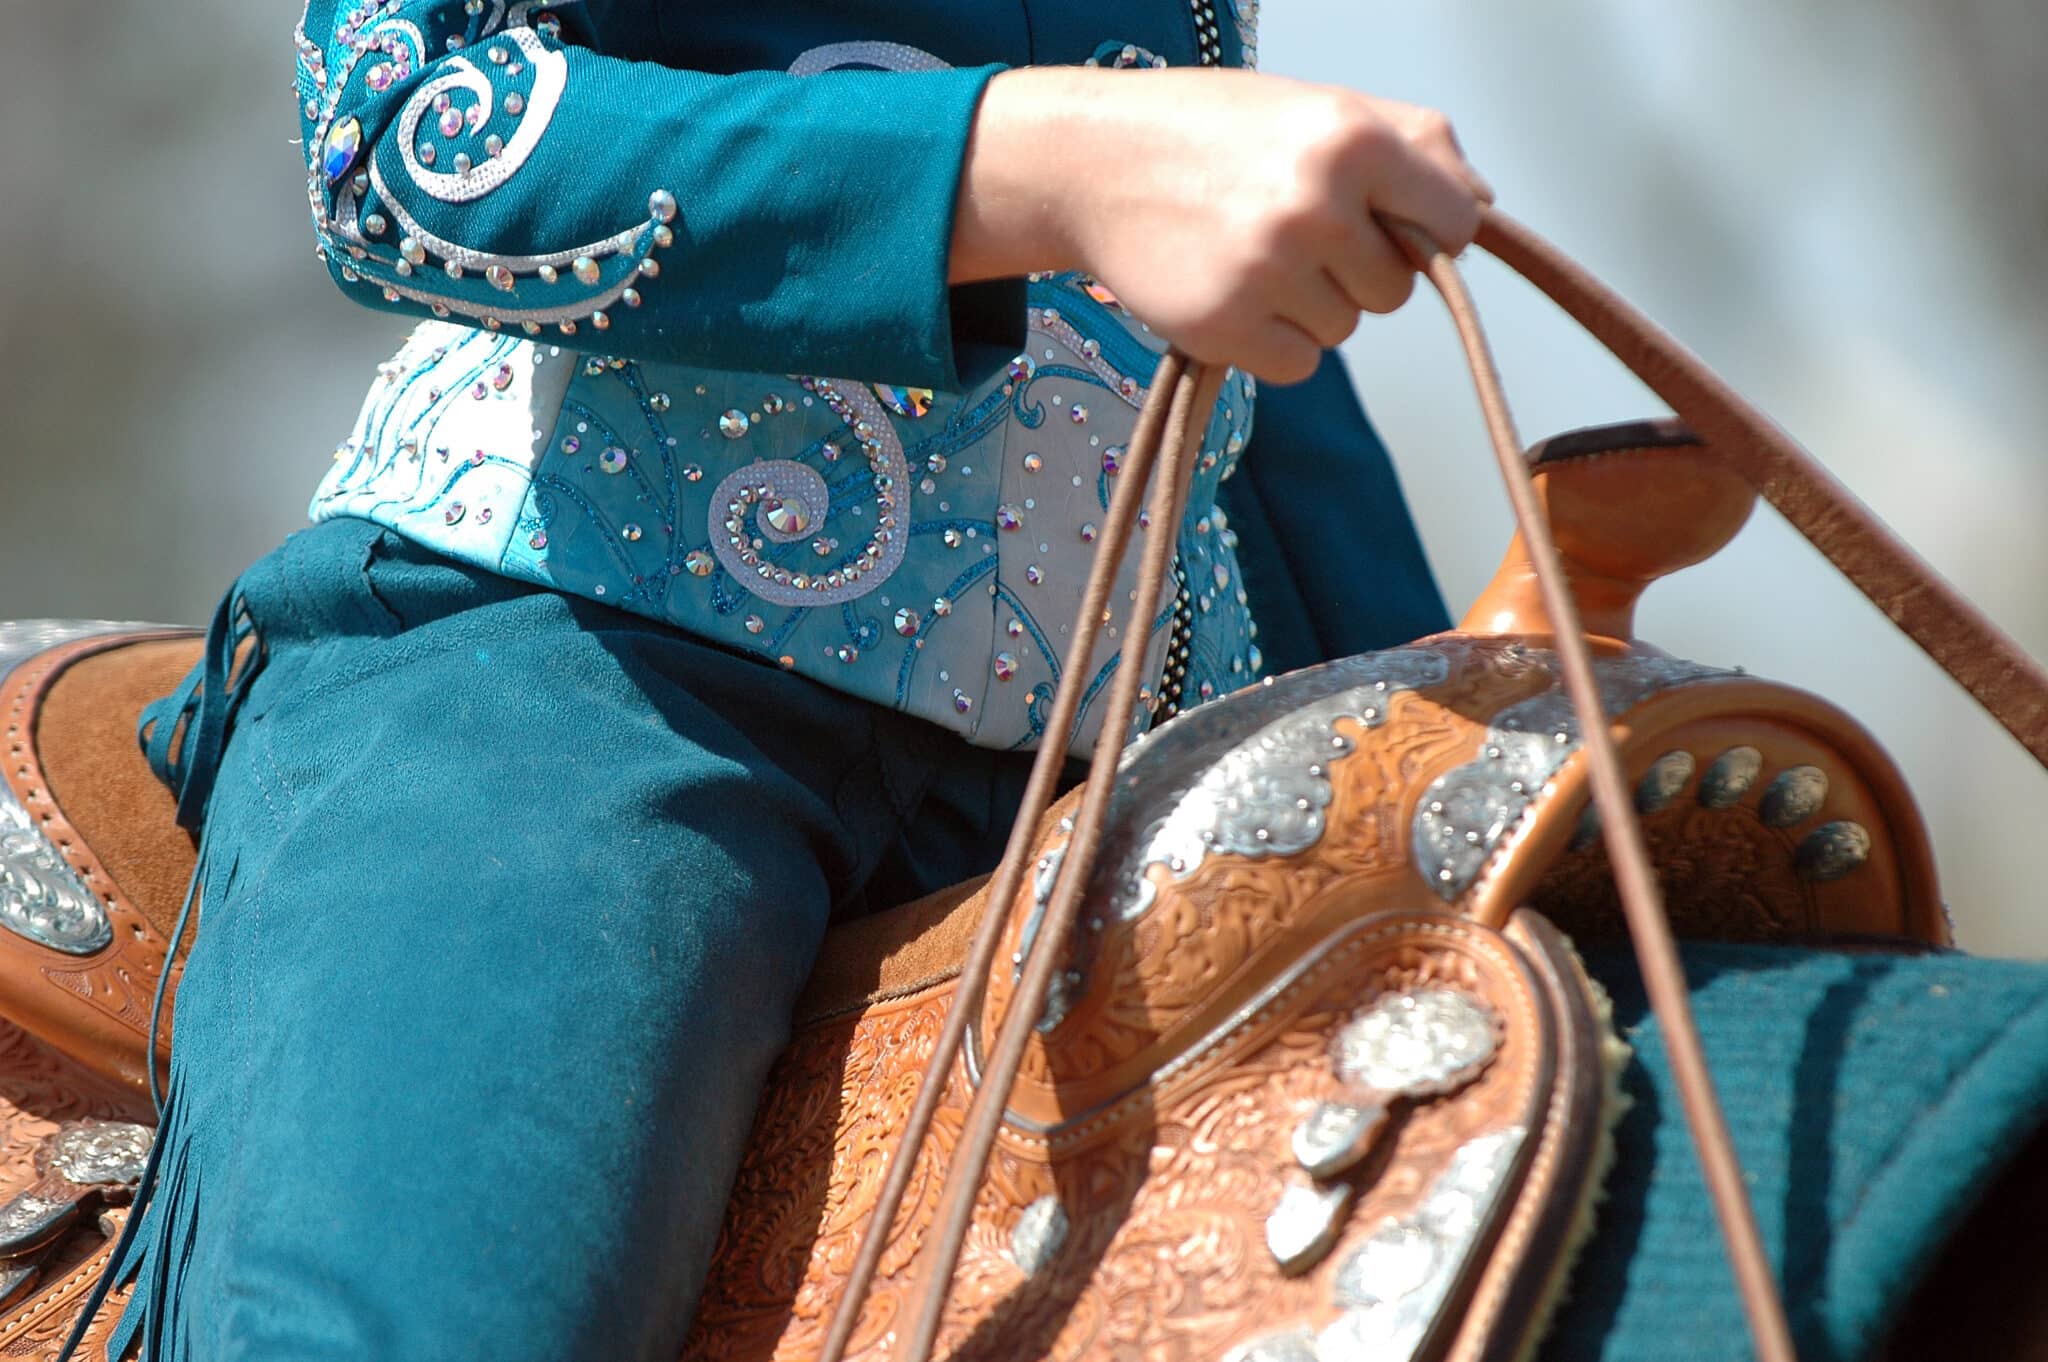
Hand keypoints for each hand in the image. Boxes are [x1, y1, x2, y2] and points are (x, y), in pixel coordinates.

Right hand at [953, 67, 1491, 383]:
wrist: (1093, 161)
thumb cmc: (1213, 131)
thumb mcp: (1320, 105)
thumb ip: (1414, 143)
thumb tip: (1481, 207)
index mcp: (1352, 140)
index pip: (1453, 225)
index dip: (1428, 233)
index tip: (1392, 225)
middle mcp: (1316, 205)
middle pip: (1397, 290)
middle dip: (1357, 269)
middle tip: (1293, 230)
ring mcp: (1268, 271)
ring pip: (1346, 329)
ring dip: (1310, 305)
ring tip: (1253, 254)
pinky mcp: (1226, 326)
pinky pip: (1299, 365)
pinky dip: (1273, 342)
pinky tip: (1234, 293)